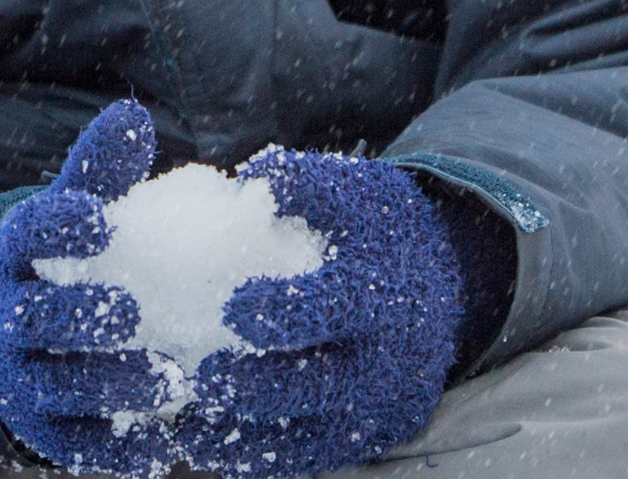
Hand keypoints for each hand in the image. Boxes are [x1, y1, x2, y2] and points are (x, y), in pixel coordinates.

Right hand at [0, 101, 174, 476]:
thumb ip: (100, 173)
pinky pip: (79, 445)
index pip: (24, 234)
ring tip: (166, 379)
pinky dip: (119, 448)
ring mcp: (22, 380)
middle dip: (78, 316)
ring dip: (111, 385)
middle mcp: (7, 318)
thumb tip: (132, 115)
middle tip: (131, 310)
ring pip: (59, 387)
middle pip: (32, 319)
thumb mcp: (72, 213)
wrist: (7, 343)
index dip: (55, 226)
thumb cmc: (60, 265)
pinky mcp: (45, 433)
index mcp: (14, 255)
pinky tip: (165, 442)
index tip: (96, 220)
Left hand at [173, 151, 460, 477]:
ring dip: (239, 437)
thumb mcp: (352, 193)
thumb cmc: (379, 230)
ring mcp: (378, 408)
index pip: (331, 309)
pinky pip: (308, 458)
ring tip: (181, 424)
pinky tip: (205, 445)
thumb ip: (304, 183)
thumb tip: (253, 177)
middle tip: (199, 376)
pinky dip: (256, 458)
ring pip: (305, 439)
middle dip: (252, 386)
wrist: (446, 280)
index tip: (231, 306)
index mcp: (381, 296)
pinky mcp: (367, 437)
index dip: (281, 310)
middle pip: (314, 386)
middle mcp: (386, 361)